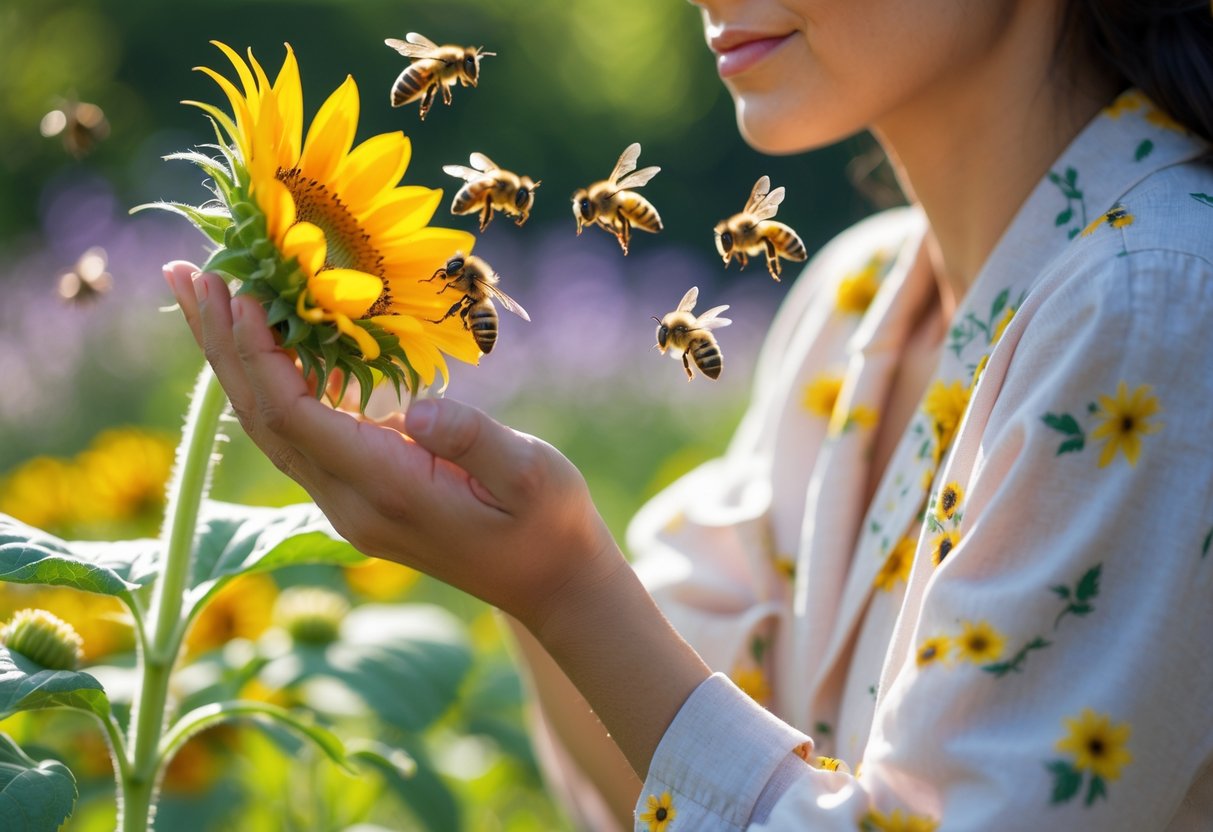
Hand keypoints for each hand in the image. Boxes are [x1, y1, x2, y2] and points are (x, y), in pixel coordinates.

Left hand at [162, 262, 624, 634]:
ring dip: (234, 362)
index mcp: (386, 491)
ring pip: (270, 426)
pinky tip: (269, 342)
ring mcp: (348, 502)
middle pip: (261, 419)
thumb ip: (473, 440)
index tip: (240, 291)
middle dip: (221, 347)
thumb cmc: (548, 521)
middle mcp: (350, 502)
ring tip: (207, 297)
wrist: (549, 583)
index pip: (296, 417)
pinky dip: (273, 381)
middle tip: (187, 274)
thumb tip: (416, 406)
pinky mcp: (358, 494)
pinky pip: (299, 432)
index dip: (261, 355)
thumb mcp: (532, 475)